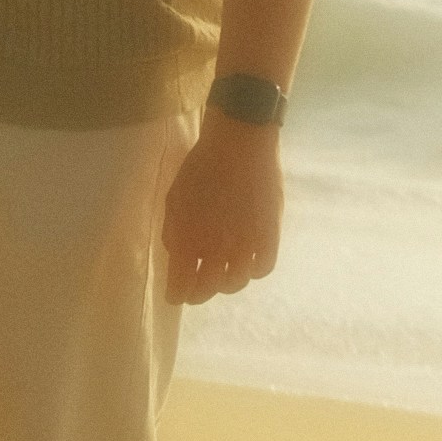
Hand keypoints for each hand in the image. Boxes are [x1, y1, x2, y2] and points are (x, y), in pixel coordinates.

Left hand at [161, 116, 282, 302]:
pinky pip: (263, 268)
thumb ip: (173, 233)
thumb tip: (177, 257)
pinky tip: (248, 263)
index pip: (180, 286)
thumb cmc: (200, 167)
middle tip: (197, 290)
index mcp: (187, 241)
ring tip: (223, 275)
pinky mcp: (269, 236)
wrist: (239, 145)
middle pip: (208, 290)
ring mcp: (245, 246)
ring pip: (236, 283)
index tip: (175, 296)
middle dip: (198, 294)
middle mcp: (215, 251)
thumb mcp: (174, 199)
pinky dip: (254, 270)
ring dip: (226, 283)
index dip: (177, 295)